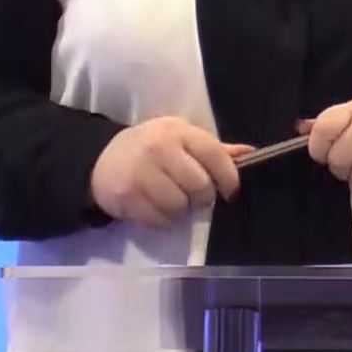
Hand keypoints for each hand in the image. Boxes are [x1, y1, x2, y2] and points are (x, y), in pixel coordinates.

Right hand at [90, 117, 251, 226]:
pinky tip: (156, 207)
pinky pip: (160, 220)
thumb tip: (251, 152)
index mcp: (178, 131)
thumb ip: (214, 148)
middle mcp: (159, 148)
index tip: (230, 191)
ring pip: (180, 206)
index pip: (214, 154)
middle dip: (203, 198)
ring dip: (181, 211)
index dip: (229, 177)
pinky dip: (163, 220)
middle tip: (196, 197)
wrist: (101, 159)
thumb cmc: (150, 147)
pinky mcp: (127, 197)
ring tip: (173, 201)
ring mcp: (141, 173)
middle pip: (200, 185)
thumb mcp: (180, 138)